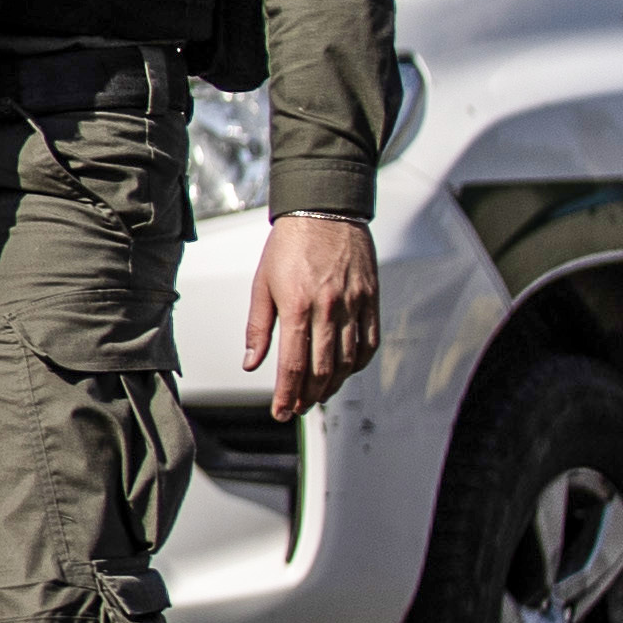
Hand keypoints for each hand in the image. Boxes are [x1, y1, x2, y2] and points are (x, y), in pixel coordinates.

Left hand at [250, 210, 385, 416]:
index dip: (287, 393)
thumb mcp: (262, 284)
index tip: (281, 411)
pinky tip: (346, 372)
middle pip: (323, 368)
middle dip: (309, 395)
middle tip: (297, 409)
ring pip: (348, 360)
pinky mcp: (371, 299)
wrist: (324, 211)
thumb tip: (251, 363)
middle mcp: (328, 308)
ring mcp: (354, 304)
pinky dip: (358, 363)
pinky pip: (369, 341)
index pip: (294, 364)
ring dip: (333, 384)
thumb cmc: (288, 245)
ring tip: (318, 396)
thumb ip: (258, 327)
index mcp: (297, 305)